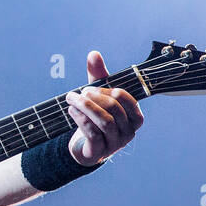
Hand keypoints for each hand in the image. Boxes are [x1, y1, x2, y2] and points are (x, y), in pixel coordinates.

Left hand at [64, 51, 144, 166]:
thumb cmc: (96, 118)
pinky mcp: (100, 152)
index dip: (106, 91)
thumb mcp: (97, 96)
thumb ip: (98, 76)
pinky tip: (71, 111)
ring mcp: (116, 144)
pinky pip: (93, 133)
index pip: (126, 99)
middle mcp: (129, 132)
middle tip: (78, 93)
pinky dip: (81, 119)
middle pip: (114, 109)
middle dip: (93, 97)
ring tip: (71, 99)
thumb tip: (94, 53)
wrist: (84, 147)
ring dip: (85, 107)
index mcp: (134, 118)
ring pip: (104, 121)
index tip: (89, 88)